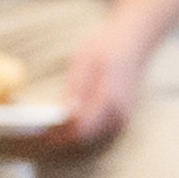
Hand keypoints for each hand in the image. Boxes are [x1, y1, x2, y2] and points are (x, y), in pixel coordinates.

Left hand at [43, 26, 146, 152]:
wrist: (136, 39)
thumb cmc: (108, 44)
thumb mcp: (84, 59)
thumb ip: (76, 88)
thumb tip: (67, 114)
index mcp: (109, 98)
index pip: (82, 129)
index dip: (60, 134)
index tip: (42, 133)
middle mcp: (119, 112)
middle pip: (86, 137)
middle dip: (63, 137)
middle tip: (42, 132)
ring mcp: (123, 115)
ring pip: (93, 136)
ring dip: (73, 134)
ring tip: (53, 126)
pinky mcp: (123, 115)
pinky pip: (100, 130)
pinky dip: (84, 129)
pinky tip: (72, 119)